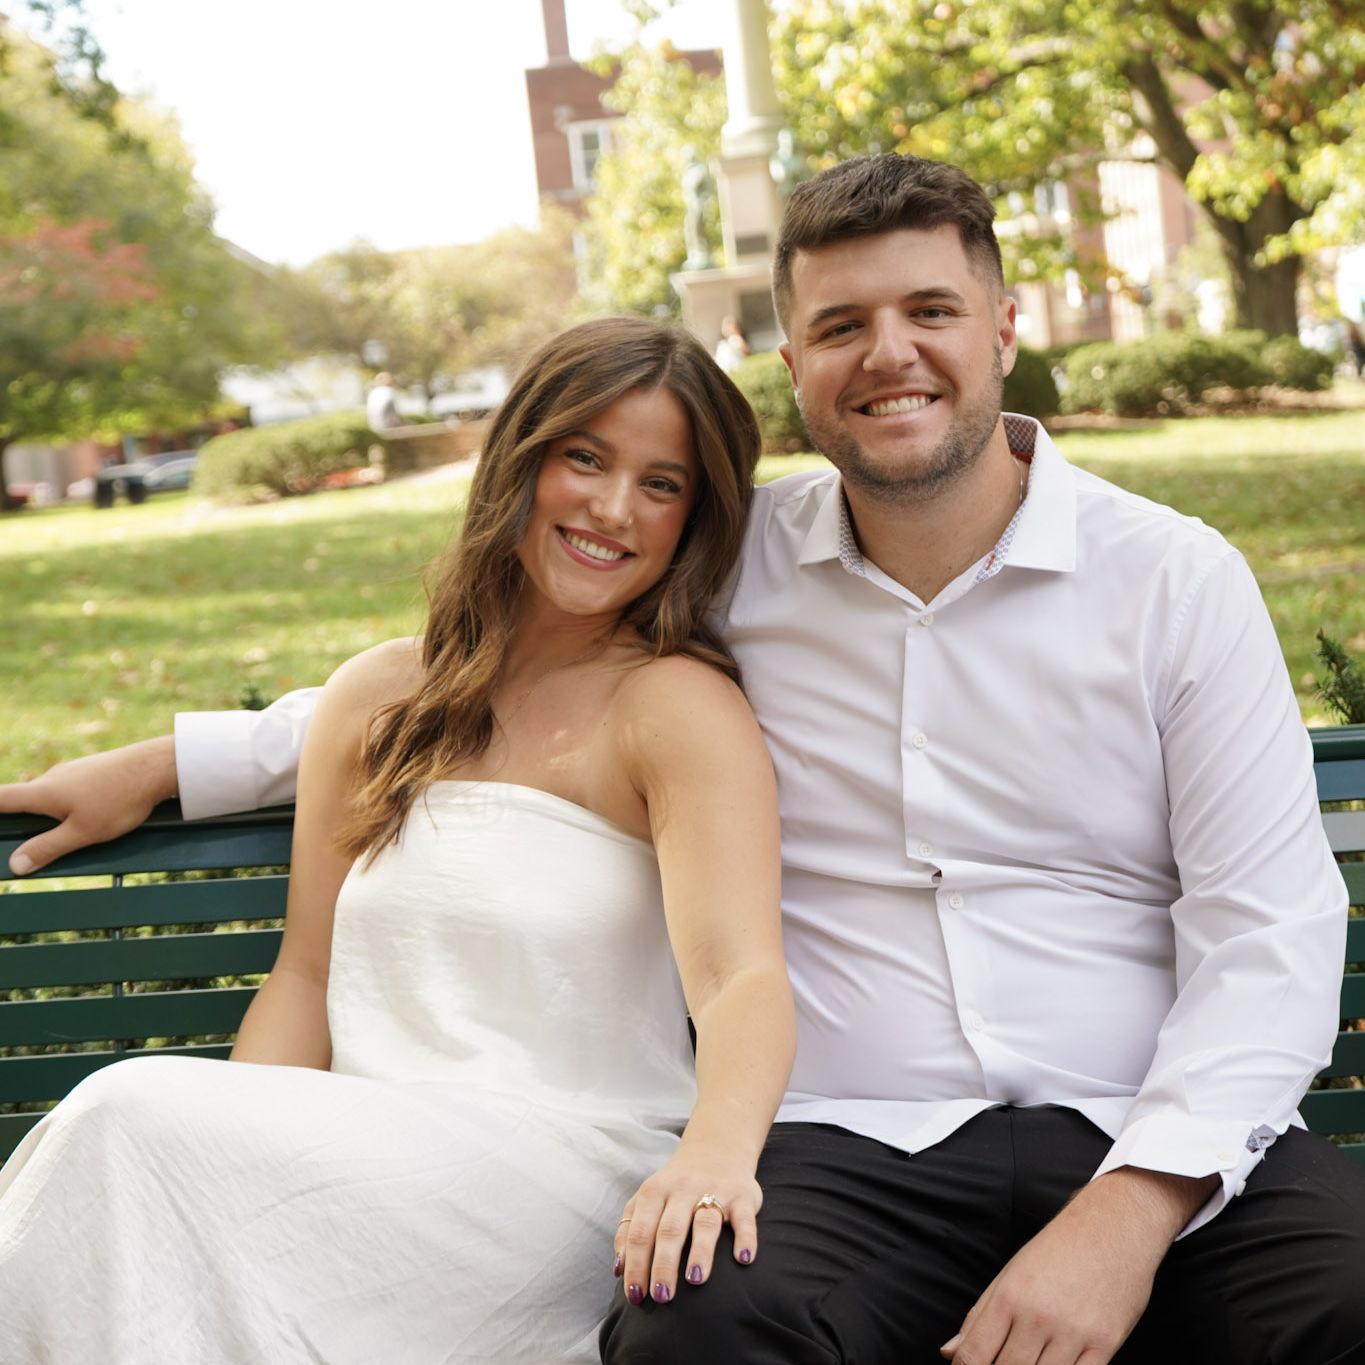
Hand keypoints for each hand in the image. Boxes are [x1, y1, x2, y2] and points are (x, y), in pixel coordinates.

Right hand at [0, 736, 176, 874]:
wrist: (158, 766)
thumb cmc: (121, 799)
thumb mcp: (83, 832)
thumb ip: (48, 848)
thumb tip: (16, 865)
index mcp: (42, 791)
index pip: (0, 798)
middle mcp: (52, 777)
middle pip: (25, 799)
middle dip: (26, 822)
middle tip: (34, 844)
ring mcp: (73, 771)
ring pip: (51, 797)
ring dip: (53, 815)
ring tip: (75, 831)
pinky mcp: (91, 771)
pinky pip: (71, 791)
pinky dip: (71, 806)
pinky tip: (94, 815)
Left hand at [613, 1140, 761, 1306]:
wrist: (717, 1148)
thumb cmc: (675, 1187)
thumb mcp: (648, 1198)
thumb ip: (629, 1230)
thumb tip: (618, 1270)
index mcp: (655, 1192)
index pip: (640, 1231)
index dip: (635, 1265)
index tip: (635, 1296)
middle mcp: (683, 1190)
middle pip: (670, 1229)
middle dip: (663, 1264)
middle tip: (662, 1296)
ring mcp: (714, 1191)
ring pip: (706, 1222)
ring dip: (700, 1251)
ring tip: (695, 1280)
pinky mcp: (742, 1196)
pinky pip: (745, 1218)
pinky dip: (745, 1237)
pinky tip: (743, 1259)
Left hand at [941, 1168, 1215, 1363]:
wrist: (1112, 1225)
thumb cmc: (1057, 1249)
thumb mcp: (1011, 1274)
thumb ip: (979, 1317)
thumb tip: (949, 1353)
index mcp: (1008, 1296)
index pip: (974, 1354)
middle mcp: (1037, 1316)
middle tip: (1005, 1361)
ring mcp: (1072, 1332)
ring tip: (1032, 1358)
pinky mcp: (1105, 1343)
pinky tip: (1057, 1364)